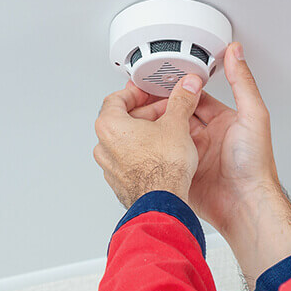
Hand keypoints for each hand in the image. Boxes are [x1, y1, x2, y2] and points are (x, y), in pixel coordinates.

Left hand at [93, 75, 203, 208]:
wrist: (163, 202)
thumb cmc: (162, 169)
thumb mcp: (177, 124)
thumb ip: (181, 101)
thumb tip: (186, 87)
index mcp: (109, 125)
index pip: (117, 98)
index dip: (138, 92)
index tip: (150, 93)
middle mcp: (104, 146)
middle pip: (122, 120)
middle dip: (147, 113)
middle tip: (166, 111)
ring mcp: (111, 167)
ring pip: (126, 142)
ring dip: (145, 134)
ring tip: (167, 133)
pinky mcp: (121, 182)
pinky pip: (130, 161)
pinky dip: (144, 154)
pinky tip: (162, 155)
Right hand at [126, 42, 280, 233]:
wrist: (244, 204)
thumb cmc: (254, 165)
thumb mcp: (253, 116)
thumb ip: (243, 83)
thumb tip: (237, 53)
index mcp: (224, 121)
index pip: (196, 96)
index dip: (180, 86)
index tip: (165, 76)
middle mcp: (207, 137)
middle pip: (177, 113)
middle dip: (161, 104)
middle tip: (143, 95)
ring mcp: (193, 155)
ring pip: (166, 133)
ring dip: (153, 125)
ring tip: (137, 115)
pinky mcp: (182, 172)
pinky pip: (163, 156)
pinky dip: (152, 148)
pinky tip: (142, 142)